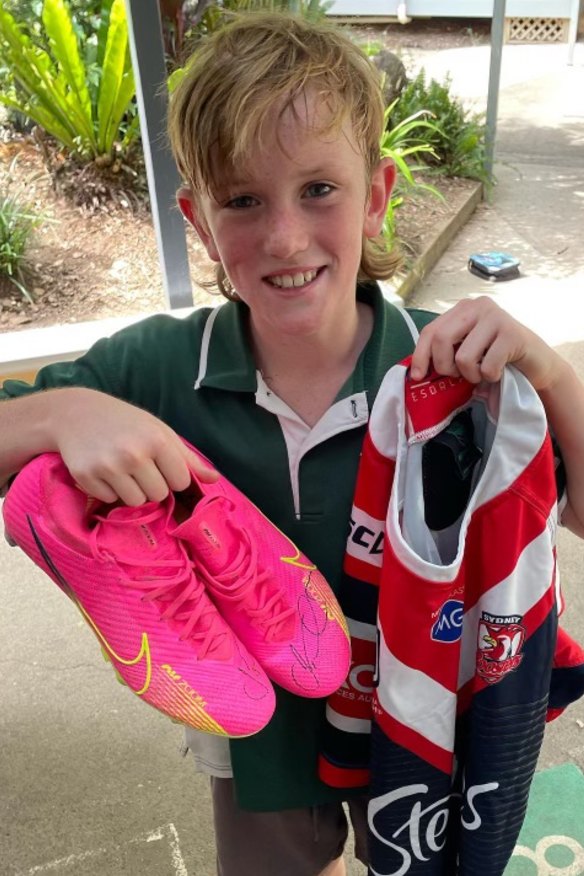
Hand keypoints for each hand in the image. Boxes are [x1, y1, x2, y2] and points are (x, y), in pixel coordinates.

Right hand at [52, 389, 217, 505]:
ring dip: (132, 490)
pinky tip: (103, 470)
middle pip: (158, 495)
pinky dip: (108, 490)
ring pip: (136, 502)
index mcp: (157, 440)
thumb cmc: (126, 422)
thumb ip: (187, 458)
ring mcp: (108, 466)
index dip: (172, 476)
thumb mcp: (160, 431)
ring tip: (122, 469)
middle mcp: (133, 454)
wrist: (76, 413)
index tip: (160, 464)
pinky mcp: (86, 476)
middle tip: (138, 466)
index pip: (180, 482)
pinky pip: (110, 499)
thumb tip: (215, 479)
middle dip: (152, 484)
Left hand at [410, 296, 563, 390]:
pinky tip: (499, 371)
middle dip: (445, 366)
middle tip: (458, 376)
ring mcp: (496, 317)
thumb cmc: (495, 357)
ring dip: (471, 375)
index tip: (418, 377)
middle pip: (441, 339)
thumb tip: (416, 372)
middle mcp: (477, 306)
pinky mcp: (512, 334)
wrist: (535, 360)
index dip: (420, 355)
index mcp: (461, 309)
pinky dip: (490, 377)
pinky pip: (487, 366)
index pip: (430, 330)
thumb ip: (446, 350)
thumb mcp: (466, 348)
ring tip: (482, 372)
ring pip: (464, 356)